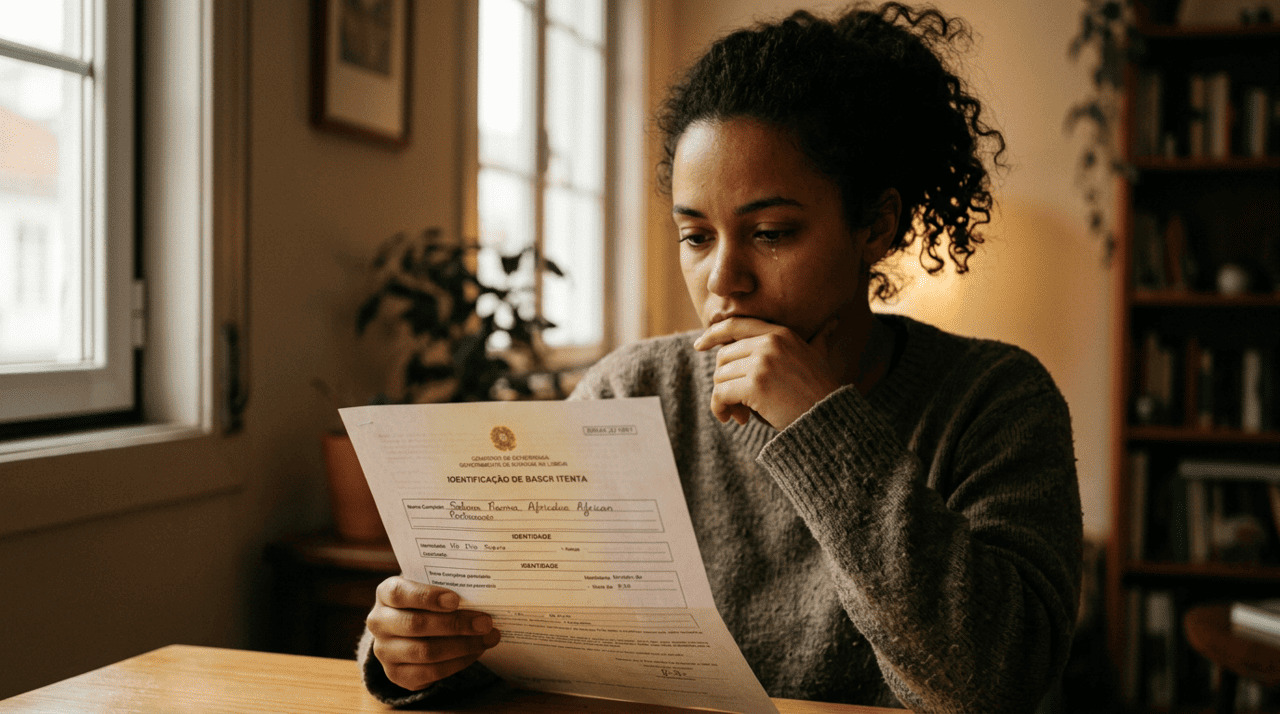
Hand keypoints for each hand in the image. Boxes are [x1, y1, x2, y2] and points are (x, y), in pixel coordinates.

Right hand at [366, 576, 500, 690]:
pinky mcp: (396, 674)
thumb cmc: (425, 601)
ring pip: (425, 652)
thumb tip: (480, 591)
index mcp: (385, 593)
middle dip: (455, 624)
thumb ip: (446, 585)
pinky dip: (458, 663)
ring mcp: (384, 651)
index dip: (427, 597)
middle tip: (485, 622)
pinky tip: (475, 652)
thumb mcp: (428, 586)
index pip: (400, 593)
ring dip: (462, 646)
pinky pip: (430, 672)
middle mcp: (379, 622)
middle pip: (416, 624)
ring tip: (488, 638)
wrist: (406, 630)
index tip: (456, 600)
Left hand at [693, 316, 841, 429]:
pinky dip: (719, 408)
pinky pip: (720, 394)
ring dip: (724, 399)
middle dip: (724, 381)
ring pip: (720, 377)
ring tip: (740, 414)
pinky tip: (730, 419)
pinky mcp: (755, 386)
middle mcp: (769, 343)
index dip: (713, 334)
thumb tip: (834, 322)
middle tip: (735, 403)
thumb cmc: (823, 391)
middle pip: (723, 357)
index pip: (736, 324)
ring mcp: (762, 364)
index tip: (699, 346)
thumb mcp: (819, 357)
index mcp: (780, 333)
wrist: (829, 419)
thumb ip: (819, 338)